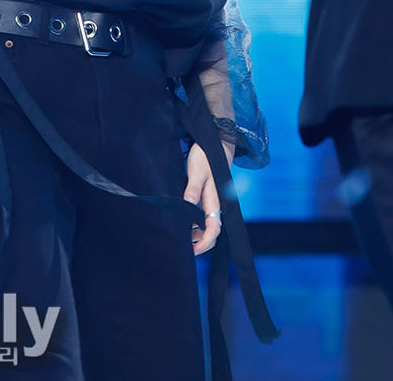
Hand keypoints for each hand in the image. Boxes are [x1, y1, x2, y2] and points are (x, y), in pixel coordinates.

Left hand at [183, 140, 233, 254]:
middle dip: (198, 242)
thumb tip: (187, 205)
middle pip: (210, 231)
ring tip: (177, 234)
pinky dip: (192, 222)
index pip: (214, 228)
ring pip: (205, 224)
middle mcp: (214, 203)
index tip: (193, 251)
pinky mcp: (205, 196)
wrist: (215, 141)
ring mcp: (210, 200)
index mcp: (214, 200)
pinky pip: (200, 215)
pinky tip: (180, 220)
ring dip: (194, 232)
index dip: (204, 243)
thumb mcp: (196, 170)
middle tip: (181, 247)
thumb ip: (192, 188)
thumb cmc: (206, 155)